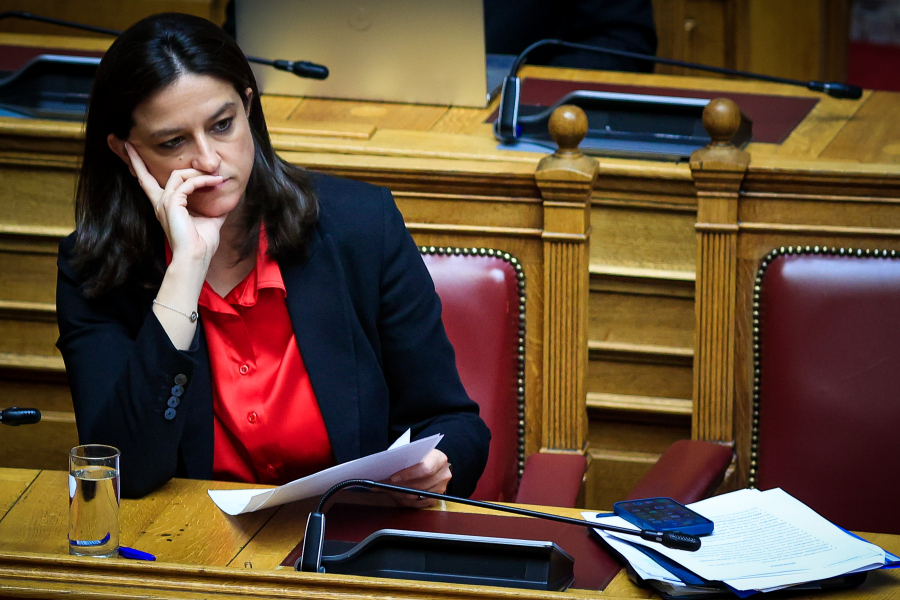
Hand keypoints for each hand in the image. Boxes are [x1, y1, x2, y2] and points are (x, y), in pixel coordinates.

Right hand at [125, 141, 225, 264]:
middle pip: (144, 176)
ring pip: (178, 174)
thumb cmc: (201, 244)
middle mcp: (161, 203)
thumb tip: (227, 198)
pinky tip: (215, 182)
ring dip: (199, 173)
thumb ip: (215, 206)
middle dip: (137, 160)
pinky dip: (203, 181)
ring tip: (216, 177)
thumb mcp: (210, 220)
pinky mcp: (172, 203)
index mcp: (166, 206)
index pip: (148, 183)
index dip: (139, 167)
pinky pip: (188, 183)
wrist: (195, 258)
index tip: (129, 149)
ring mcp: (165, 202)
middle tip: (129, 143)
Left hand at [385, 449, 451, 507]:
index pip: (425, 469)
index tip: (393, 477)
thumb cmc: (418, 456)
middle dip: (401, 486)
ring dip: (401, 494)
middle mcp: (443, 474)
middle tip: (385, 485)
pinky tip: (396, 494)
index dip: (408, 475)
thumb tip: (383, 472)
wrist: (428, 460)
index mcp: (439, 459)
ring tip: (388, 489)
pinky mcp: (436, 498)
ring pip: (418, 496)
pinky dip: (406, 500)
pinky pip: (419, 504)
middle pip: (421, 485)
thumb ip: (401, 460)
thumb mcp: (412, 453)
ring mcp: (441, 488)